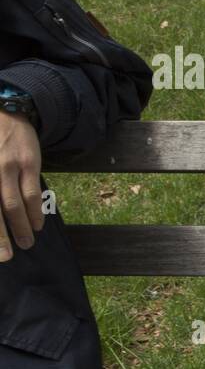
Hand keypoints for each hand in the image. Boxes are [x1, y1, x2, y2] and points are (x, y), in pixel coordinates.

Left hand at [0, 110, 43, 261]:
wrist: (5, 112)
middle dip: (0, 236)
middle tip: (6, 256)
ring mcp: (8, 167)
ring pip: (14, 205)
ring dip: (21, 227)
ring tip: (27, 243)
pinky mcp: (28, 164)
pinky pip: (32, 193)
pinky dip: (35, 211)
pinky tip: (36, 223)